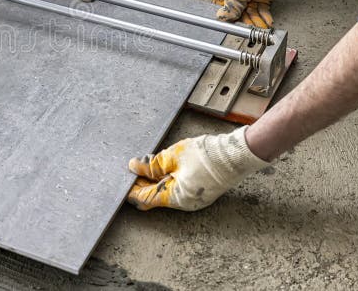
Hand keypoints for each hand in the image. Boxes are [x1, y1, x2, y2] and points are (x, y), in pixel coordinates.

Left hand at [127, 126, 267, 210]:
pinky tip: (162, 166)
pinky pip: (177, 187)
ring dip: (154, 180)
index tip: (121, 179)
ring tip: (144, 164)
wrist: (236, 154)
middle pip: (155, 196)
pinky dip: (167, 179)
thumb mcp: (172, 156)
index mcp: (175, 198)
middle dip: (142, 183)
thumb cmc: (207, 155)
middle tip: (131, 169)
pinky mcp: (200, 191)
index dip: (131, 189)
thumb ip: (151, 164)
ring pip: (166, 191)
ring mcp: (193, 198)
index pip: (145, 198)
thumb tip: (134, 167)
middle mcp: (184, 203)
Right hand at [212, 0, 303, 27]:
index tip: (233, 23)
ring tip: (261, 27)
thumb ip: (234, 2)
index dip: (227, 14)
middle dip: (245, 20)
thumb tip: (222, 16)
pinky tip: (267, 21)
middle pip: (237, 10)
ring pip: (250, 12)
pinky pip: (260, 10)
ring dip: (256, 20)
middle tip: (251, 29)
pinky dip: (264, 16)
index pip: (222, 4)